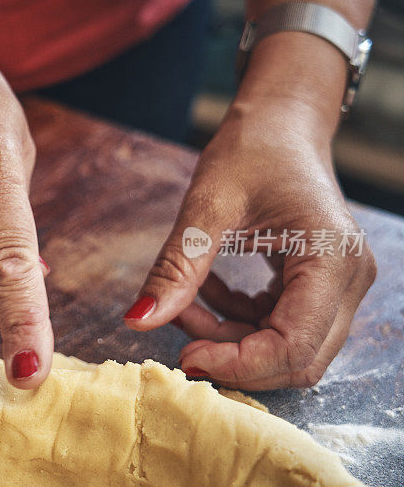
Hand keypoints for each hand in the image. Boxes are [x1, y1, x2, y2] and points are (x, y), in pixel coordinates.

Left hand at [123, 99, 375, 389]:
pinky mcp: (319, 284)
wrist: (280, 123)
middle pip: (297, 358)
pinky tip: (207, 292)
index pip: (293, 345)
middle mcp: (348, 280)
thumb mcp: (206, 205)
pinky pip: (279, 326)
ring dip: (232, 340)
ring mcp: (339, 284)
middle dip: (235, 357)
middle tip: (182, 333)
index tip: (185, 354)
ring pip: (287, 348)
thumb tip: (137, 320)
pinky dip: (238, 322)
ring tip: (187, 304)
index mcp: (331, 259)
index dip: (238, 364)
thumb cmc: (252, 149)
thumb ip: (177, 267)